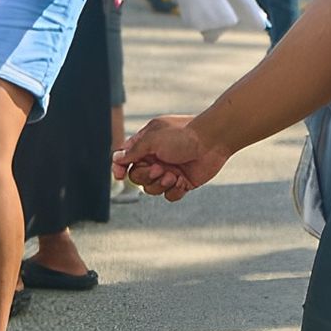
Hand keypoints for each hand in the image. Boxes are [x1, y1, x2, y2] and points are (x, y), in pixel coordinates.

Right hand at [113, 114, 231, 201]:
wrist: (213, 140)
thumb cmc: (183, 135)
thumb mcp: (153, 139)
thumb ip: (133, 151)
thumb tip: (116, 159)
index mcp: (147, 144)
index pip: (125, 159)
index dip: (120, 168)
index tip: (120, 175)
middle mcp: (156, 158)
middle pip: (137, 177)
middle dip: (146, 176)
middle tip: (160, 169)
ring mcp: (169, 170)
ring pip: (151, 189)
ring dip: (160, 184)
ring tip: (173, 175)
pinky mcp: (183, 182)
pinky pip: (169, 195)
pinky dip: (174, 191)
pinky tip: (182, 182)